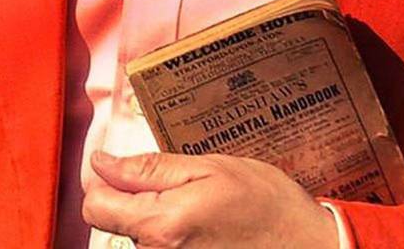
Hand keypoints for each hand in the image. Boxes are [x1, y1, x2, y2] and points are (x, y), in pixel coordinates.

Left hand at [83, 151, 339, 248]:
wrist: (308, 247)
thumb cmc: (267, 206)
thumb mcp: (210, 169)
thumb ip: (150, 169)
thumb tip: (101, 163)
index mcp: (162, 226)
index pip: (94, 206)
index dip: (104, 179)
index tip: (125, 168)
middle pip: (115, 223)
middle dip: (133, 199)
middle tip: (177, 186)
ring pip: (138, 238)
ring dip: (156, 219)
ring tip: (198, 208)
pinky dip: (173, 238)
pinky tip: (203, 230)